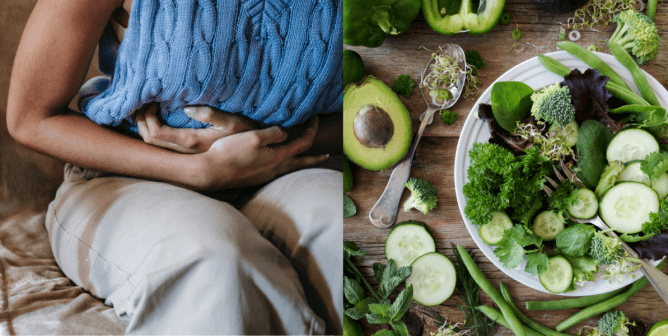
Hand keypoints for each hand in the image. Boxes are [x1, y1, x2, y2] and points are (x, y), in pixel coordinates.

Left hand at [136, 103, 256, 153]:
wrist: (254, 154)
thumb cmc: (246, 134)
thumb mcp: (233, 121)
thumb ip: (211, 114)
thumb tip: (187, 109)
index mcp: (192, 142)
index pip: (156, 133)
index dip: (147, 117)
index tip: (153, 101)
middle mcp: (185, 153)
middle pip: (149, 141)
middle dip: (142, 121)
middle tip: (146, 103)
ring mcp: (186, 156)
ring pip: (155, 146)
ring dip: (146, 127)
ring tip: (149, 110)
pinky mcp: (189, 155)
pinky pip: (163, 147)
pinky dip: (155, 133)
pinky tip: (159, 121)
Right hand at [193, 116, 328, 189]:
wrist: (211, 172)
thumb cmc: (230, 152)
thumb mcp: (254, 136)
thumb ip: (274, 133)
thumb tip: (285, 133)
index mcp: (278, 157)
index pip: (304, 142)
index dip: (312, 129)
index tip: (315, 117)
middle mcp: (275, 169)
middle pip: (302, 163)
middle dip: (314, 157)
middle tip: (326, 155)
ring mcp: (265, 176)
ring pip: (289, 169)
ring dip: (300, 163)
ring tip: (305, 160)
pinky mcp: (255, 178)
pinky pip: (277, 171)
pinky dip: (285, 166)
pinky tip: (279, 165)